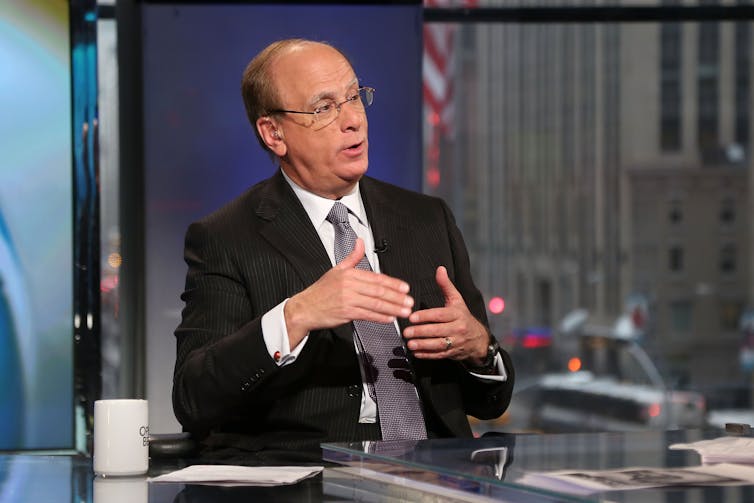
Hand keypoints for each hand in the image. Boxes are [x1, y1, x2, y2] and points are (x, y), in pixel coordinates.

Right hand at [284, 238, 413, 347]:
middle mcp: (350, 285)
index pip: (376, 278)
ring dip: (393, 308)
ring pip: (376, 304)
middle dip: (397, 297)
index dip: (393, 283)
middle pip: (379, 291)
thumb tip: (360, 242)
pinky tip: (390, 318)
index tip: (405, 288)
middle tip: (409, 301)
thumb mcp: (336, 270)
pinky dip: (381, 317)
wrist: (305, 308)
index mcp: (349, 274)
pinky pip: (368, 315)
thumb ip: (352, 257)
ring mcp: (348, 299)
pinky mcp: (346, 313)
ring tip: (404, 311)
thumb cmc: (320, 291)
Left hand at [403, 266, 488, 363]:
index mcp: (457, 314)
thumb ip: (446, 285)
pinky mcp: (453, 353)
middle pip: (437, 331)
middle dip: (421, 332)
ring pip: (438, 344)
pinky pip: (439, 355)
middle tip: (406, 332)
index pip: (439, 315)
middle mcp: (458, 328)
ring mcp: (456, 342)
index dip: (425, 316)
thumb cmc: (463, 316)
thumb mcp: (457, 299)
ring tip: (410, 343)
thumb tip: (440, 269)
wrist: (478, 339)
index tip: (412, 317)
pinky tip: (416, 352)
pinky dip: (427, 355)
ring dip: (422, 345)